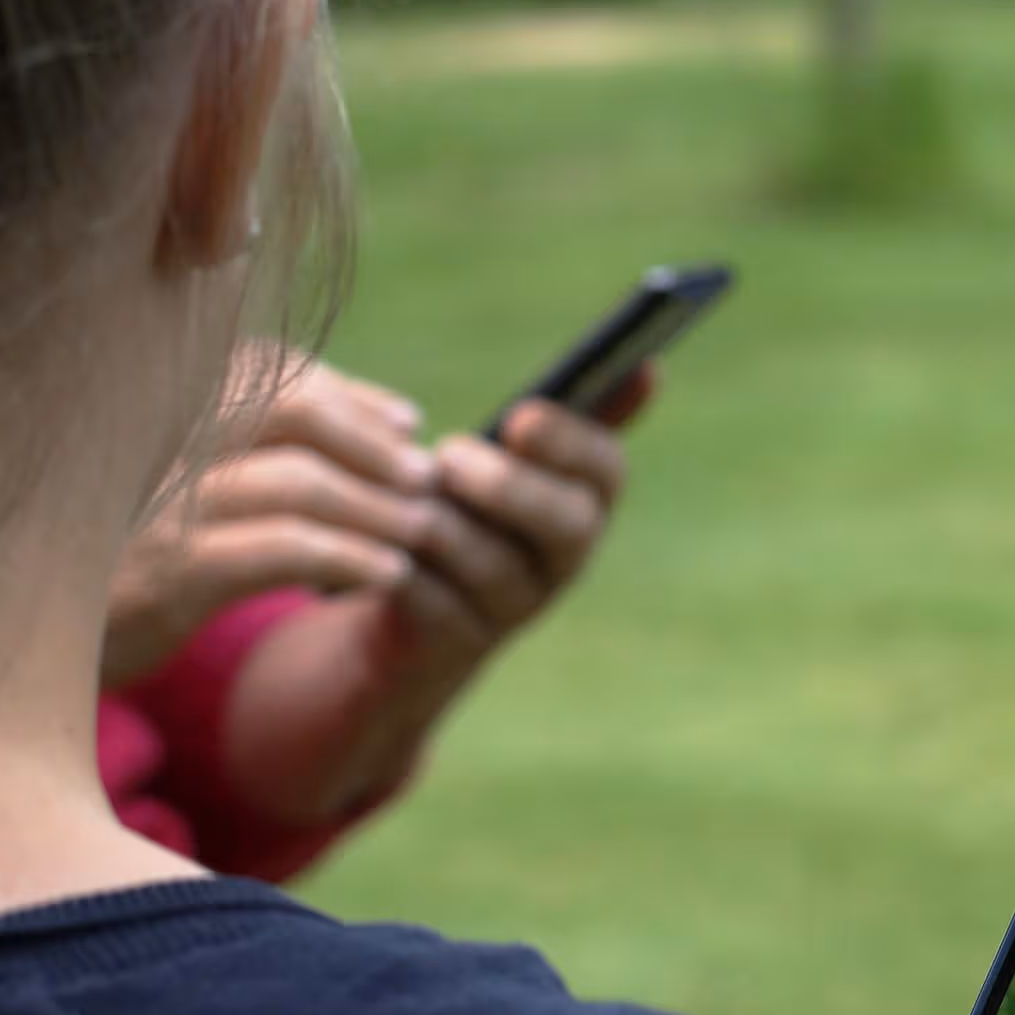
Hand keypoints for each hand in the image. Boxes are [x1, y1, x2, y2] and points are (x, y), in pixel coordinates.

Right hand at [103, 360, 438, 687]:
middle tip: (425, 479)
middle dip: (371, 444)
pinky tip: (386, 577)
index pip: (269, 368)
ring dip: (376, 508)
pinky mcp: (168, 571)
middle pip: (290, 406)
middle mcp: (147, 433)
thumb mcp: (177, 485)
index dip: (348, 392)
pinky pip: (286, 549)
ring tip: (419, 533)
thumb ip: (262, 440)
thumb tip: (397, 415)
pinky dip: (351, 558)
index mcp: (149, 400)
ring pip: (298, 481)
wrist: (25, 641)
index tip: (404, 424)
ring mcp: (154, 501)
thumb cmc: (120, 560)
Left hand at [213, 382, 641, 826]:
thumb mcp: (506, 459)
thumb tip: (649, 370)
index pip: (605, 470)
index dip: (571, 443)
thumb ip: (562, 423)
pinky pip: (435, 604)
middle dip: (510, 488)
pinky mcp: (457, 644)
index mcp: (582, 500)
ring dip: (442, 523)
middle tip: (450, 455)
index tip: (518, 419)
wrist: (407, 607)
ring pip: (492, 564)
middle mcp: (562, 559)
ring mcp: (515, 605)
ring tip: (395, 492)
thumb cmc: (460, 506)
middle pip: (567, 524)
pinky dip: (398, 567)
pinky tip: (365, 536)